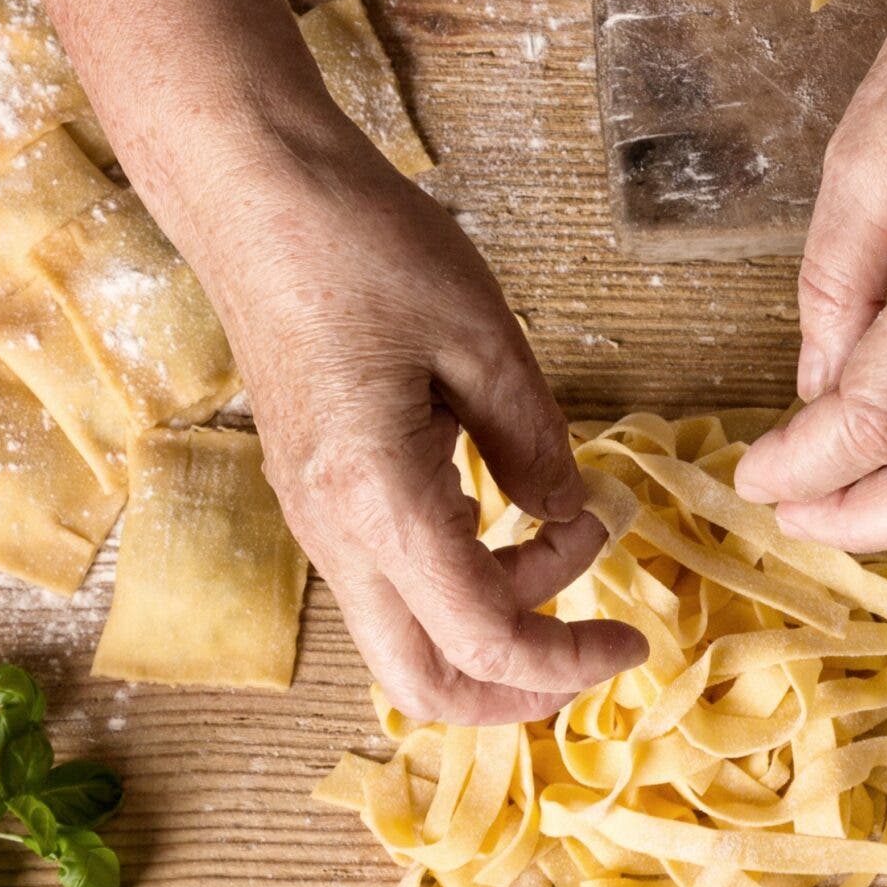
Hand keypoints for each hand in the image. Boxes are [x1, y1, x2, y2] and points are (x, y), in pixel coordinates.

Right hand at [160, 108, 646, 725]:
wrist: (252, 196)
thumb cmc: (360, 247)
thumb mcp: (483, 337)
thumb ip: (535, 442)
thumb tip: (568, 515)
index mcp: (378, 500)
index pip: (481, 640)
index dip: (567, 663)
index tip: (634, 641)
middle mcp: (334, 533)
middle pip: (421, 684)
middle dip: (520, 689)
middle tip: (596, 641)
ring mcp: (314, 521)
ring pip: (405, 636)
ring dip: (495, 618)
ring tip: (566, 526)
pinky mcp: (315, 496)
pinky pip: (390, 580)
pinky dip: (460, 579)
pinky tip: (505, 507)